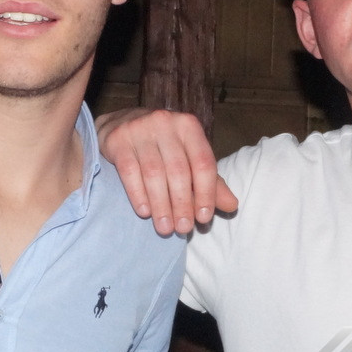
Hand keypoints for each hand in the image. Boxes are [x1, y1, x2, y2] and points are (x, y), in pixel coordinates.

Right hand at [96, 108, 238, 234]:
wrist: (120, 124)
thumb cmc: (162, 146)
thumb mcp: (188, 158)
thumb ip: (210, 181)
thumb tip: (232, 205)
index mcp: (189, 127)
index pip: (203, 162)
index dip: (206, 193)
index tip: (204, 218)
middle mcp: (166, 123)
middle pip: (179, 170)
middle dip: (182, 204)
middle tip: (183, 229)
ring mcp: (140, 129)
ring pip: (154, 173)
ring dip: (161, 205)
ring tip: (165, 228)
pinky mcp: (118, 140)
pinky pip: (130, 172)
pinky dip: (138, 195)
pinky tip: (144, 212)